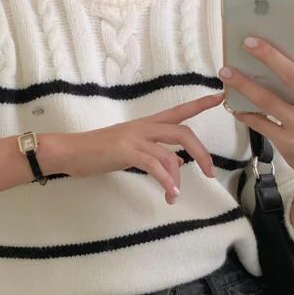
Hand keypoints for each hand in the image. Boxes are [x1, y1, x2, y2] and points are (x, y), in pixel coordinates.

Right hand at [46, 97, 222, 198]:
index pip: (179, 111)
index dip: (200, 104)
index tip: (220, 97)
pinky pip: (153, 164)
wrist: (73, 151)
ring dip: (177, 178)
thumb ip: (154, 154)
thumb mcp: (133, 150)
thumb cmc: (101, 151)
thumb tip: (176, 165)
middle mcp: (144, 126)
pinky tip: (169, 193)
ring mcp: (135, 137)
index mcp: (147, 124)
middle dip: (201, 152)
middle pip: (182, 132)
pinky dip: (165, 180)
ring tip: (173, 197)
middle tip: (210, 172)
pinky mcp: (126, 151)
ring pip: (170, 152)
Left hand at [223, 12, 293, 224]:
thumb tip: (292, 53)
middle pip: (291, 76)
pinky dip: (246, 113)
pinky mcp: (287, 143)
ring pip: (268, 101)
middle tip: (248, 41)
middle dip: (269, 56)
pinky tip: (233, 104)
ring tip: (226, 71)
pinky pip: (261, 124)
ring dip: (244, 84)